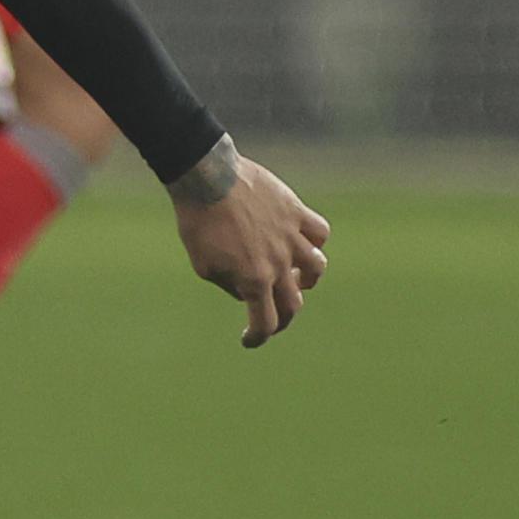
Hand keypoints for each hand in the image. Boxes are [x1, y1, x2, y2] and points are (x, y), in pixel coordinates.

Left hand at [167, 137, 330, 347]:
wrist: (207, 180)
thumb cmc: (198, 223)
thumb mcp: (203, 265)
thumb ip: (229, 285)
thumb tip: (247, 291)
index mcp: (253, 280)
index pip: (266, 322)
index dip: (258, 337)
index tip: (250, 338)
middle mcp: (278, 263)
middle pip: (293, 302)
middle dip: (282, 316)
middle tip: (272, 315)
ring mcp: (290, 237)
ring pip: (316, 268)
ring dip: (307, 279)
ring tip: (297, 277)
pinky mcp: (295, 212)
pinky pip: (319, 232)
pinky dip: (315, 241)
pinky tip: (304, 242)